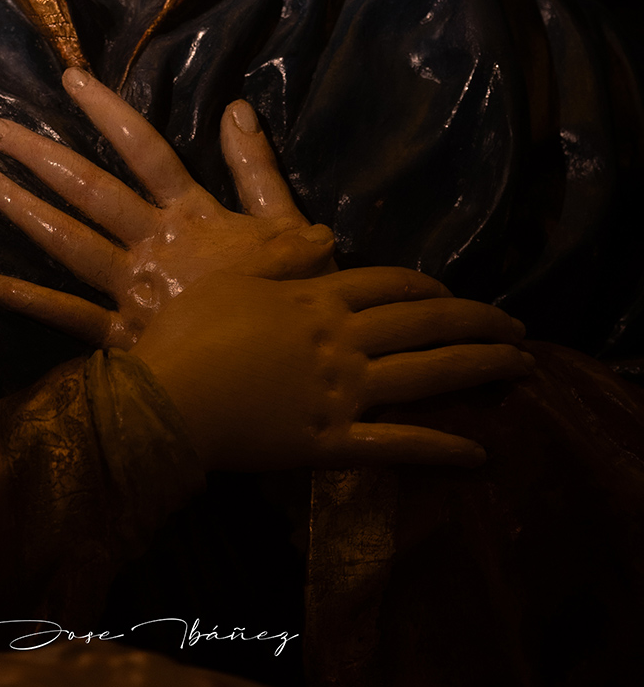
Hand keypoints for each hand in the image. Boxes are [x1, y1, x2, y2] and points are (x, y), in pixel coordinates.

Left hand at [0, 67, 335, 346]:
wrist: (288, 377)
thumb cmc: (293, 302)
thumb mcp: (289, 226)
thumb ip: (257, 168)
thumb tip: (236, 107)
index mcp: (193, 215)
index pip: (145, 149)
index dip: (106, 112)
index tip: (69, 80)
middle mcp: (154, 246)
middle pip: (91, 191)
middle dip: (41, 158)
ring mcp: (133, 293)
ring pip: (69, 244)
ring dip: (24, 211)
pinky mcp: (124, 339)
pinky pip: (68, 317)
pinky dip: (29, 300)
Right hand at [131, 269, 534, 471]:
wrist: (164, 401)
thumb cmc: (189, 334)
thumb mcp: (234, 278)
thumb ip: (283, 256)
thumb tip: (325, 233)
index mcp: (316, 299)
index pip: (386, 284)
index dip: (426, 287)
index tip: (452, 294)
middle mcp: (342, 342)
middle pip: (422, 323)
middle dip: (477, 321)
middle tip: (518, 325)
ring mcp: (341, 394)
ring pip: (426, 376)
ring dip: (479, 370)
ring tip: (522, 368)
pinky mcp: (332, 444)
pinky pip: (397, 446)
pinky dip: (440, 449)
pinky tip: (478, 454)